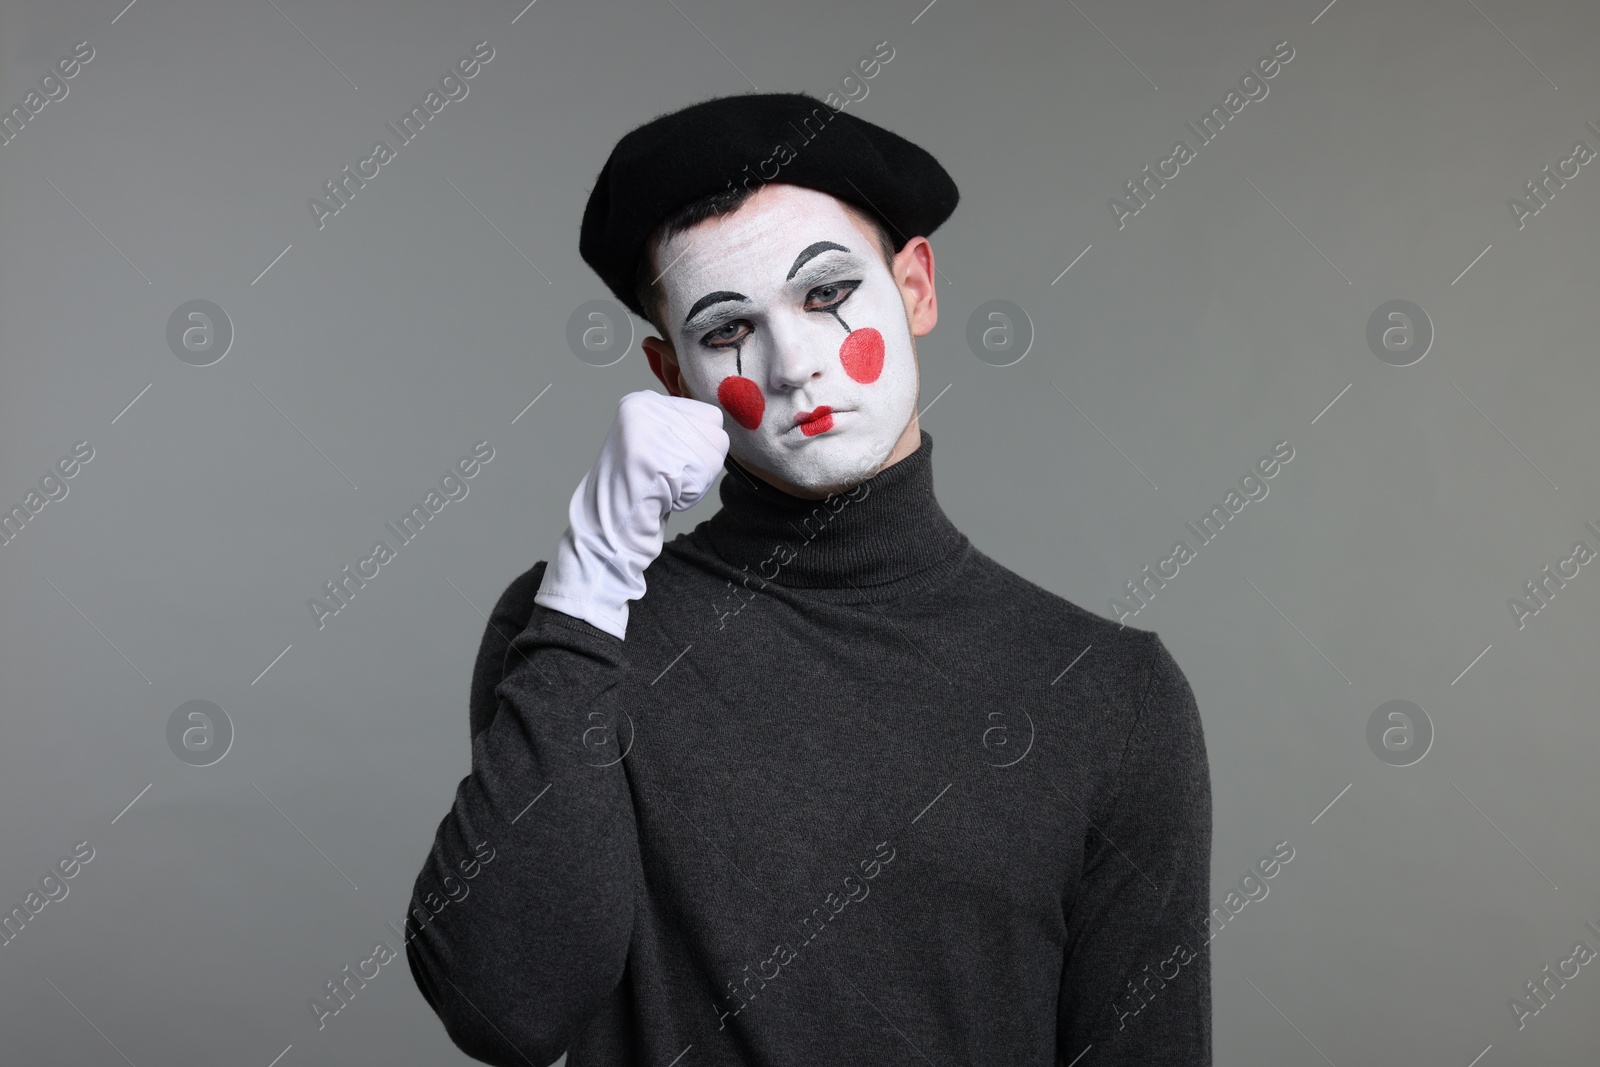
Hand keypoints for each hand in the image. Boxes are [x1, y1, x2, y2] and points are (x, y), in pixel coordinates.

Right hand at [534, 390, 728, 638]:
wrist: (605, 527)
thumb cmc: (634, 490)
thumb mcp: (652, 441)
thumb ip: (680, 426)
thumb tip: (718, 421)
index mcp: (640, 402)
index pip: (709, 414)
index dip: (701, 446)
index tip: (671, 463)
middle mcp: (643, 408)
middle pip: (716, 429)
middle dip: (702, 461)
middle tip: (668, 478)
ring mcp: (647, 431)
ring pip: (715, 449)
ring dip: (698, 477)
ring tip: (665, 486)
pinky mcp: (654, 457)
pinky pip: (703, 472)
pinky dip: (691, 492)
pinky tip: (664, 496)